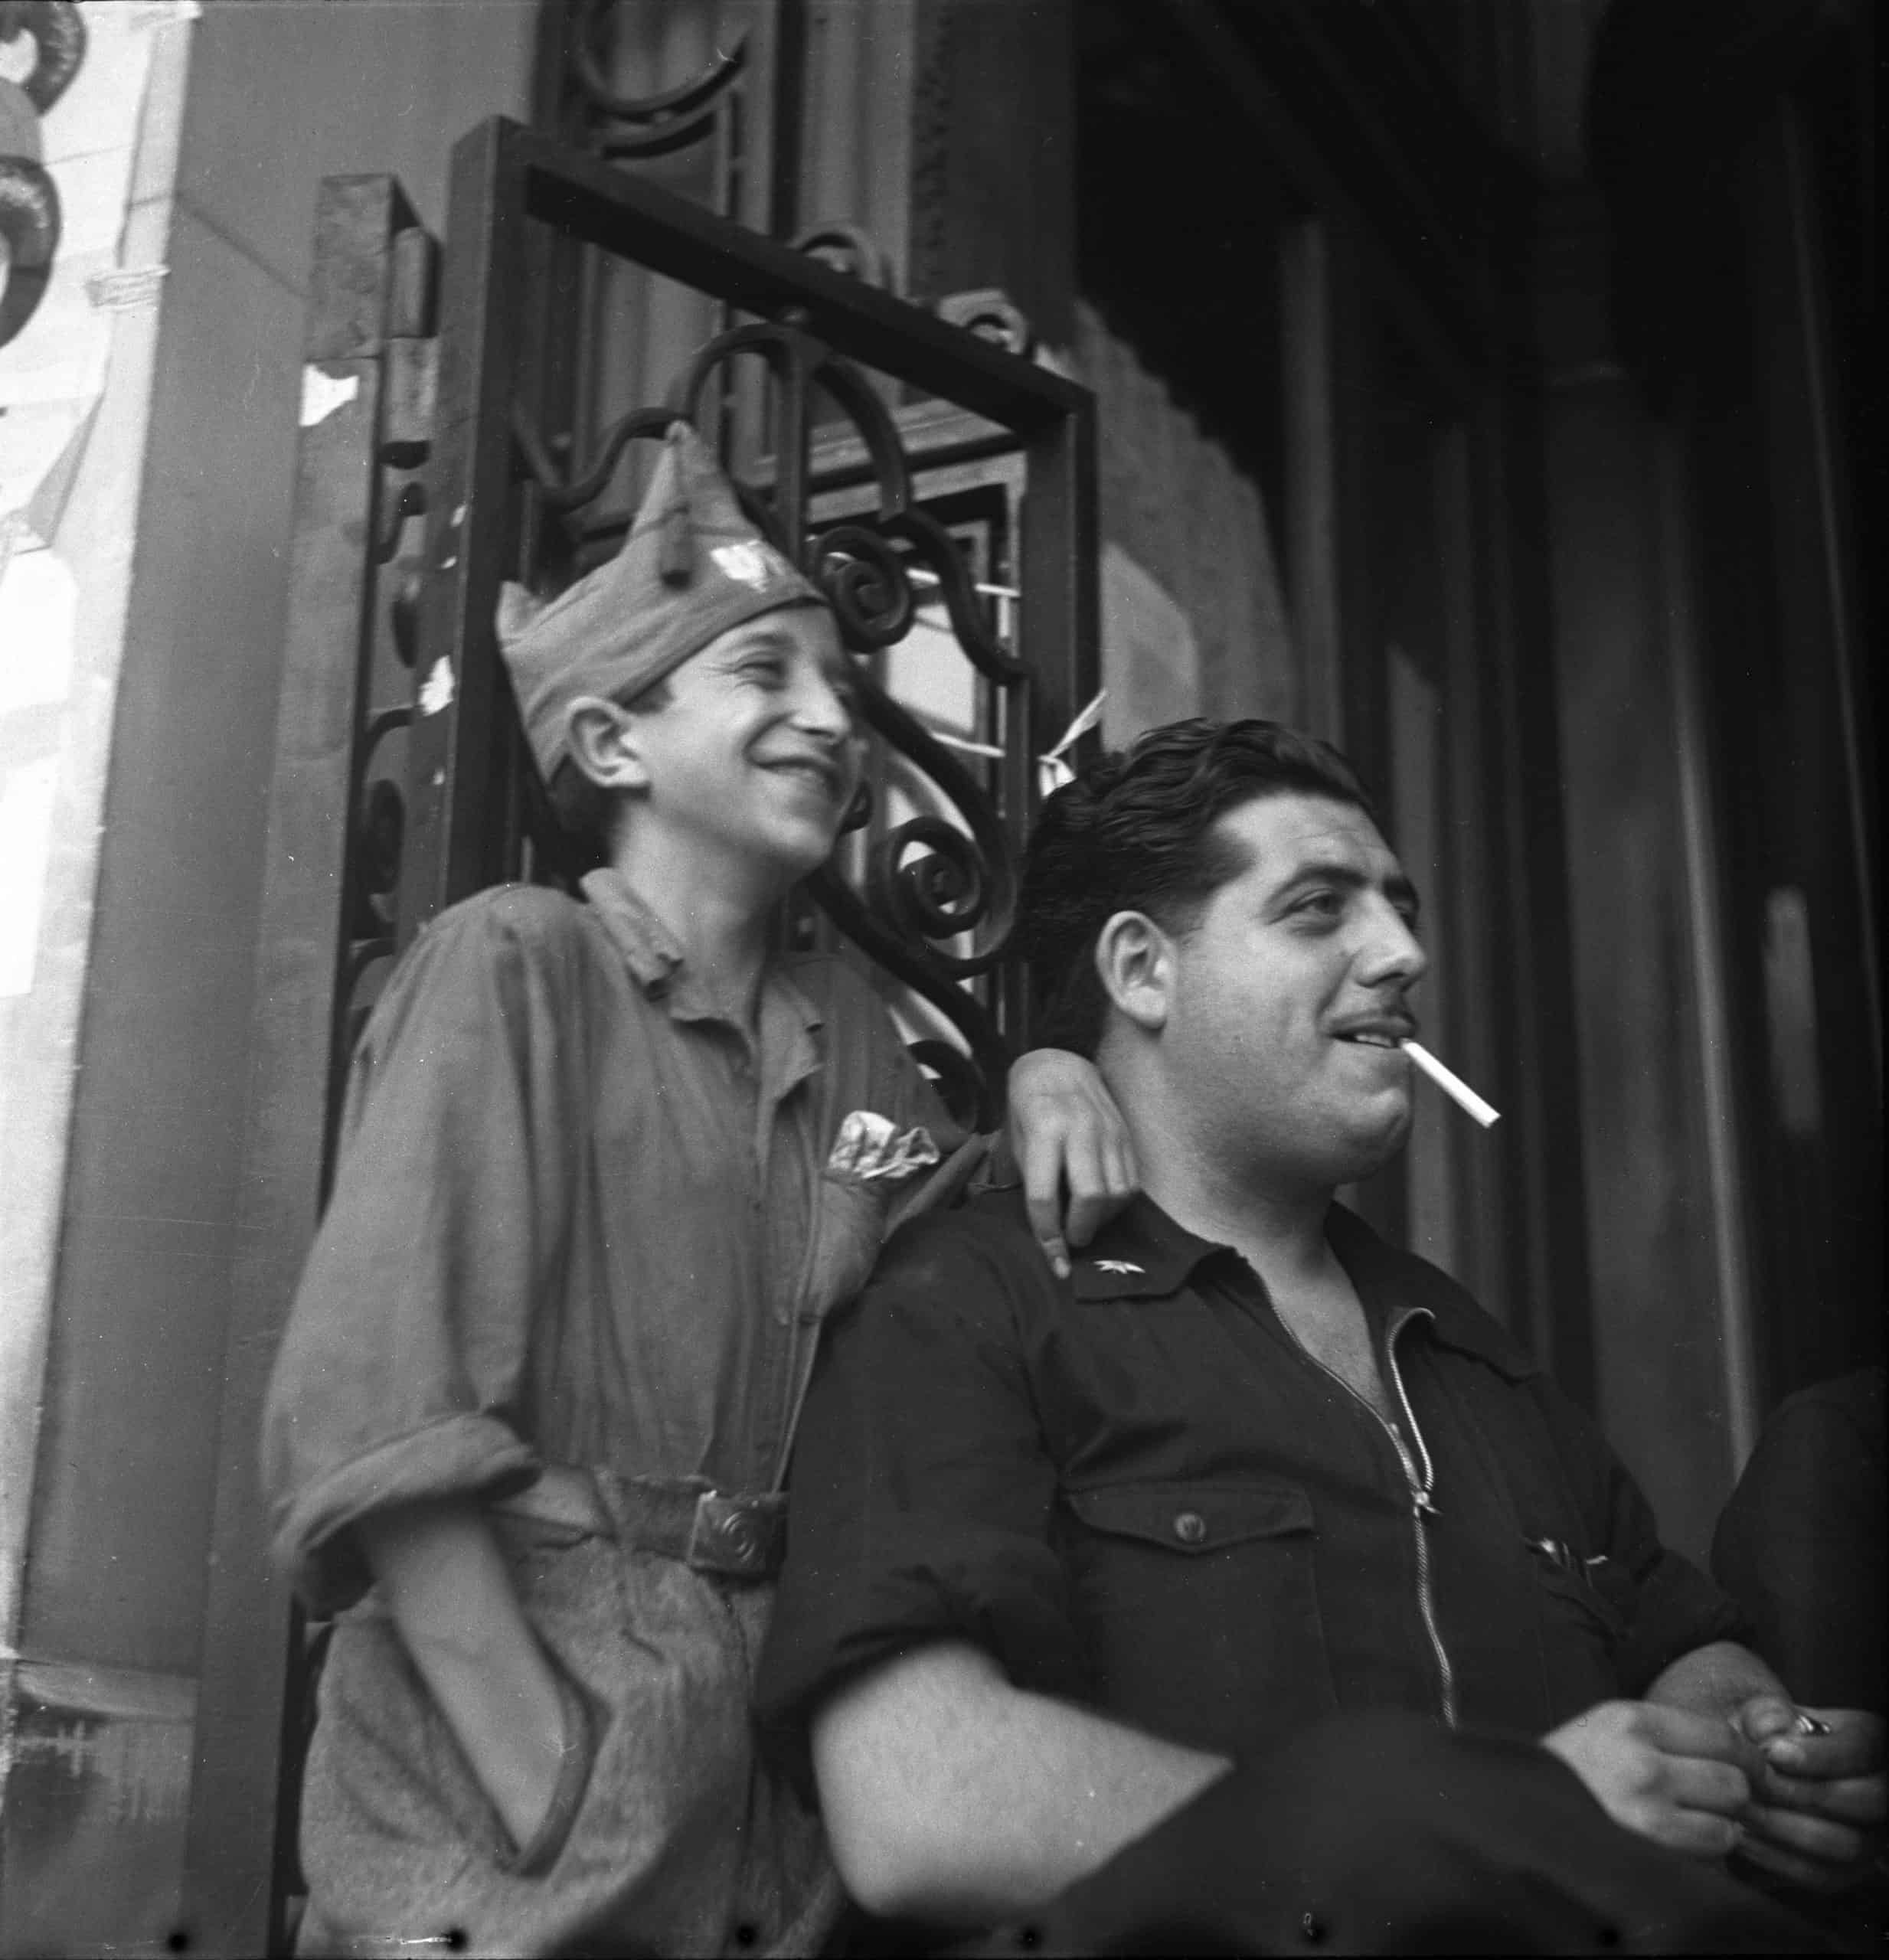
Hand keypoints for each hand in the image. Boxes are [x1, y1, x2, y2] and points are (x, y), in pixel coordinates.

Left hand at [1005, 1049, 1137, 1276]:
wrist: (1057, 1059)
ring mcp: (1109, 1130)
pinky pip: (1131, 1181)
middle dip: (1080, 1230)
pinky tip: (1101, 1206)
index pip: (1044, 1195)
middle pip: (1090, 1196)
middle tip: (1071, 1241)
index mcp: (1044, 1127)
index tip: (1054, 1262)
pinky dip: (1118, 1205)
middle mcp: (1081, 1128)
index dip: (1048, 1236)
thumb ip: (1032, 1177)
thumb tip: (1048, 1228)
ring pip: (1117, 1192)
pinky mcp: (1126, 1134)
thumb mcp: (1016, 1137)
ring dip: (1101, 1220)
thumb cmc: (1027, 1104)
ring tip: (1084, 1223)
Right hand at [1542, 1699, 1755, 1857]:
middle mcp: (1642, 1762)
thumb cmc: (1572, 1768)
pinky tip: (1681, 1844)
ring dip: (1722, 1828)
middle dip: (1737, 1795)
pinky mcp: (1647, 1851)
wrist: (1521, 1807)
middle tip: (1726, 1802)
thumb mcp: (1610, 1728)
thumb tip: (1737, 1753)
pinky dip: (1704, 1855)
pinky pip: (1706, 1856)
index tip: (1749, 1770)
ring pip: (1727, 1824)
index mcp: (1631, 1720)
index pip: (1721, 1735)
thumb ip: (1666, 1734)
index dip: (1746, 1757)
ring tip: (1698, 1824)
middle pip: (1733, 1780)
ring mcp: (1646, 1811)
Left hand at [1730, 1697, 1886, 1892]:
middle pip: (1866, 1801)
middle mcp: (1880, 1793)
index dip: (1819, 1755)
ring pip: (1847, 1844)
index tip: (1772, 1752)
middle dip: (1804, 1793)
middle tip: (1756, 1785)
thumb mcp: (1767, 1716)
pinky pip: (1823, 1876)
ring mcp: (1870, 1836)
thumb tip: (1767, 1733)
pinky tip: (1743, 1837)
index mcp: (1868, 1743)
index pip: (1860, 1749)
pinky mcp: (1846, 1870)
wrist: (1757, 1776)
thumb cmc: (1767, 1739)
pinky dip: (1780, 1860)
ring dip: (1788, 1829)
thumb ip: (1766, 1716)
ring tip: (1744, 1810)